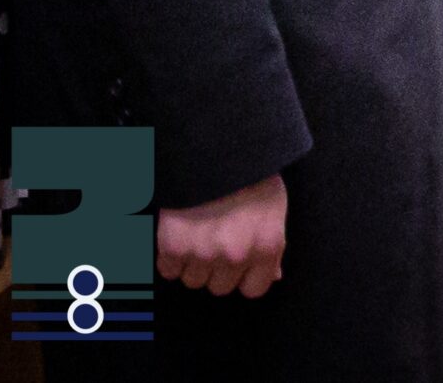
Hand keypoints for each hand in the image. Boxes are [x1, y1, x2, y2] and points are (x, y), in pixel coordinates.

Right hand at [157, 174, 286, 297]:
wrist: (216, 152)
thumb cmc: (250, 176)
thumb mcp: (274, 209)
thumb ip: (271, 248)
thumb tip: (273, 276)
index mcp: (267, 247)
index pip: (254, 290)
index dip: (245, 277)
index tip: (240, 264)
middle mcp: (236, 256)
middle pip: (221, 288)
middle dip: (218, 269)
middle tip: (217, 242)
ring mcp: (203, 254)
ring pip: (194, 281)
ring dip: (194, 263)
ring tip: (200, 234)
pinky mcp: (173, 247)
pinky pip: (168, 270)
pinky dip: (171, 257)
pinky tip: (182, 235)